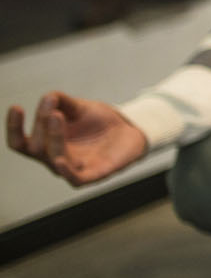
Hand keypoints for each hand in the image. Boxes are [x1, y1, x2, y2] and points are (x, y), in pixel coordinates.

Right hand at [7, 92, 147, 185]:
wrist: (130, 128)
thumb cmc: (99, 121)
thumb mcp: (78, 107)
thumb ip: (60, 101)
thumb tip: (48, 97)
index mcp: (46, 143)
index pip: (20, 142)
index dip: (13, 127)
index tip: (16, 107)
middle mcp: (55, 159)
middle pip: (36, 148)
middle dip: (41, 126)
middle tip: (52, 110)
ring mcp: (74, 168)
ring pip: (54, 158)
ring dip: (53, 138)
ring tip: (56, 117)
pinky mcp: (95, 174)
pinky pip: (76, 179)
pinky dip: (66, 172)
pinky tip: (60, 161)